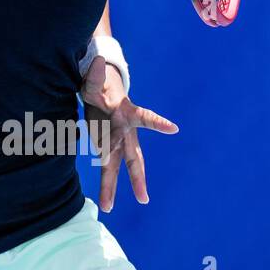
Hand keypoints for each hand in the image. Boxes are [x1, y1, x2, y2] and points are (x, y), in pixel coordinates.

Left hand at [79, 55, 177, 211]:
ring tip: (110, 208)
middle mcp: (126, 132)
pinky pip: (107, 167)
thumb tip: (98, 61)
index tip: (173, 128)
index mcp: (127, 113)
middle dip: (136, 178)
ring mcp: (118, 142)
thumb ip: (97, 76)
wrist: (100, 95)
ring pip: (119, 167)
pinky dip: (105, 185)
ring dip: (114, 187)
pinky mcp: (106, 148)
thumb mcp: (96, 81)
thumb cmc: (100, 87)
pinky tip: (105, 204)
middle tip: (143, 199)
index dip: (157, 122)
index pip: (144, 117)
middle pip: (132, 157)